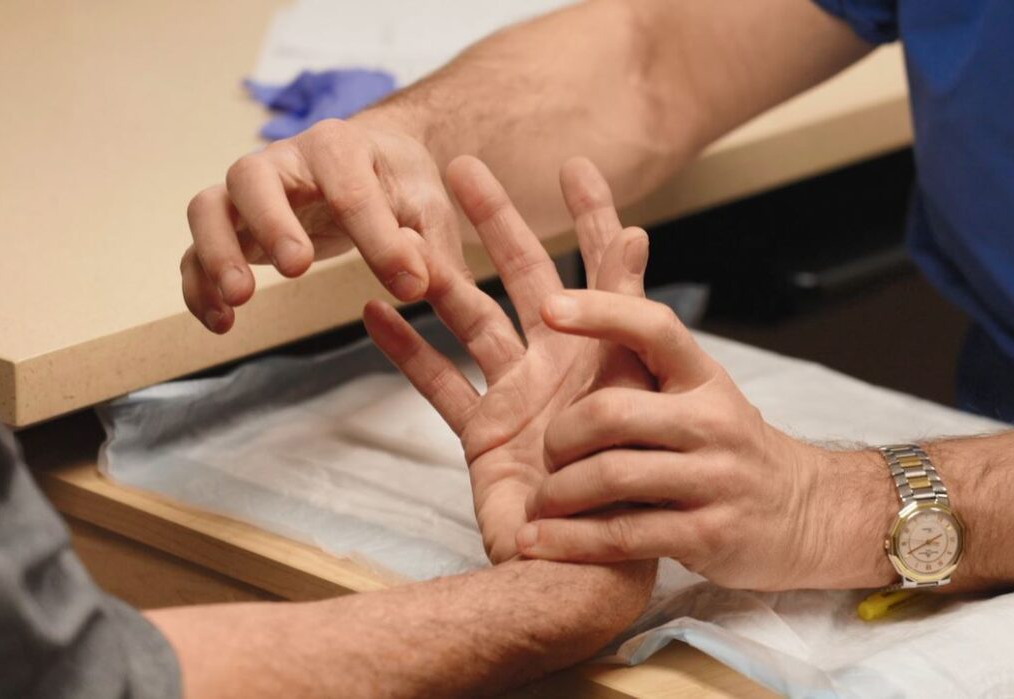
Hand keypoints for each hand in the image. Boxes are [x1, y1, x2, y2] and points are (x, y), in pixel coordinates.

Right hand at [182, 114, 462, 332]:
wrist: (374, 162)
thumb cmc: (399, 183)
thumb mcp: (429, 207)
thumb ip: (429, 246)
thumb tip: (418, 286)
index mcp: (339, 146)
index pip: (351, 190)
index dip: (379, 241)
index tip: (409, 287)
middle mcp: (283, 162)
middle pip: (251, 177)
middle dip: (269, 223)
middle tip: (296, 269)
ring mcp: (250, 194)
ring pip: (209, 208)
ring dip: (217, 253)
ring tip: (239, 300)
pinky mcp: (234, 227)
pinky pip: (197, 250)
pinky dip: (199, 285)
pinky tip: (221, 323)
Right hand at [363, 156, 653, 562]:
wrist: (591, 569)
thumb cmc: (631, 489)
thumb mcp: (640, 390)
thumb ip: (630, 317)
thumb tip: (637, 236)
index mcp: (606, 352)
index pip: (603, 270)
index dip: (592, 216)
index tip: (576, 166)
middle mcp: (561, 364)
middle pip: (525, 276)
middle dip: (497, 220)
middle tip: (463, 167)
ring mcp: (519, 396)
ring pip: (471, 320)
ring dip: (439, 278)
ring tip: (403, 235)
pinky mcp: (485, 434)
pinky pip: (440, 384)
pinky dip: (407, 352)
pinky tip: (373, 314)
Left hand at [516, 290, 890, 589]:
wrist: (806, 515)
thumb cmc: (728, 444)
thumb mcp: (699, 387)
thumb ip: (647, 342)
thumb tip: (619, 238)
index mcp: (703, 377)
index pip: (653, 328)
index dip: (601, 312)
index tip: (550, 307)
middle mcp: (713, 421)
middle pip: (612, 414)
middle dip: (560, 436)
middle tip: (544, 453)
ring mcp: (714, 480)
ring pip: (611, 476)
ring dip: (558, 493)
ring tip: (537, 502)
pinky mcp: (708, 535)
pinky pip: (624, 535)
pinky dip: (571, 541)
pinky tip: (536, 540)